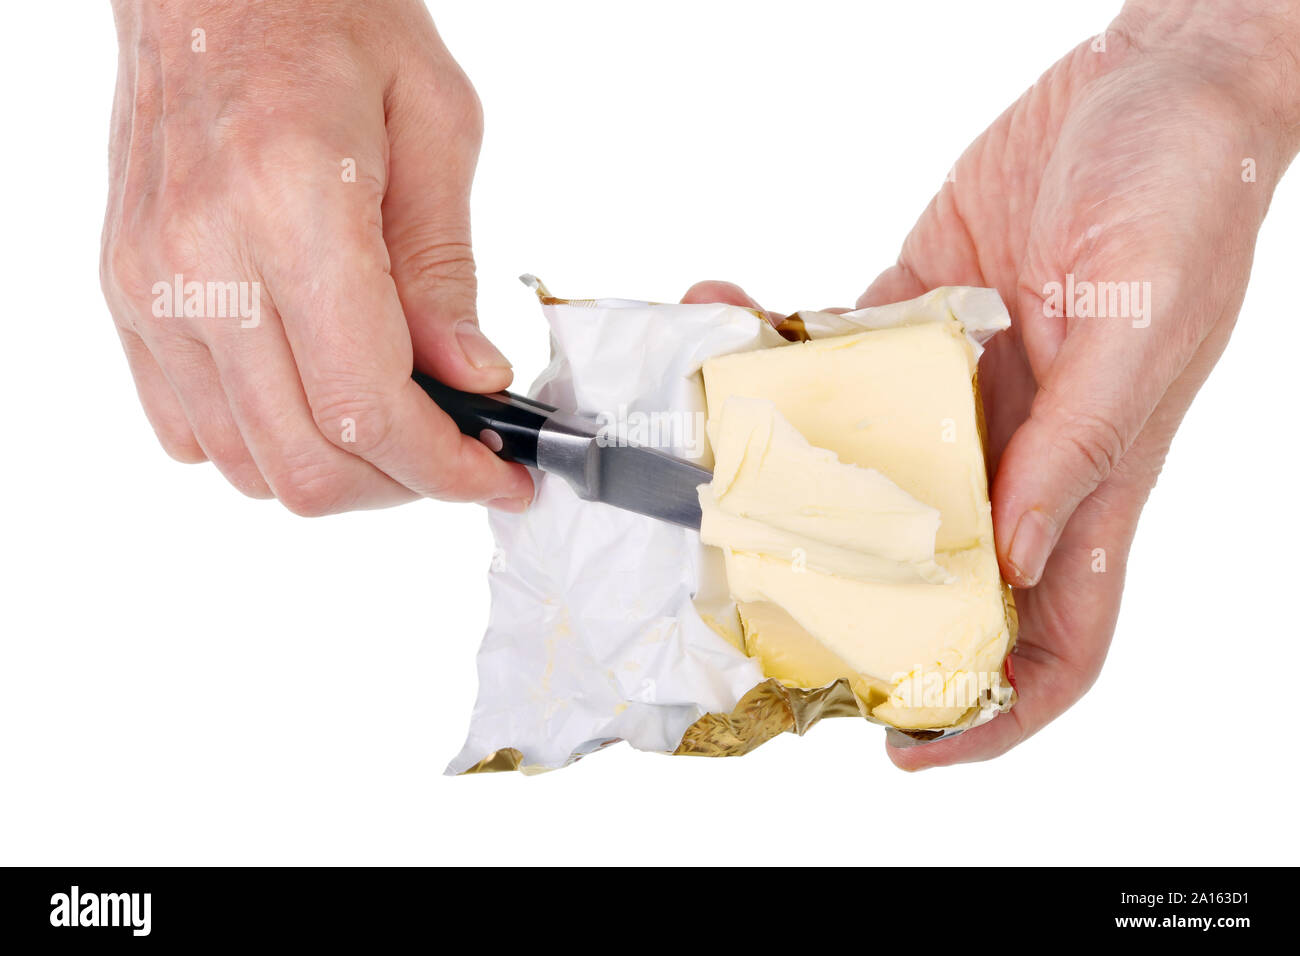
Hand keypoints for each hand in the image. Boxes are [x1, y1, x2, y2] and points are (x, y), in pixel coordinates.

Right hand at [101, 0, 532, 514]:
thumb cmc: (326, 17)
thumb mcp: (435, 123)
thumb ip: (446, 270)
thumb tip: (470, 378)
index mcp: (292, 203)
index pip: (369, 405)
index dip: (447, 467)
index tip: (499, 478)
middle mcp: (201, 258)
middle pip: (304, 461)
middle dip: (401, 487)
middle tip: (455, 459)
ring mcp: (149, 285)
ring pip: (246, 463)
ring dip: (338, 473)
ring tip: (394, 428)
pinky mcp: (126, 296)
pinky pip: (189, 431)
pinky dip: (265, 444)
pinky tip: (317, 398)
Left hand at [686, 0, 1299, 767]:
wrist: (1155, 79)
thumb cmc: (1190, 195)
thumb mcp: (1144, 332)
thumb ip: (1076, 448)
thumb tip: (1011, 555)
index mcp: (1087, 479)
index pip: (1053, 635)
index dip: (995, 711)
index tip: (910, 748)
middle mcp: (1014, 449)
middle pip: (927, 565)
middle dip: (843, 597)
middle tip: (747, 598)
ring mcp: (960, 383)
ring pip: (859, 458)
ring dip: (777, 458)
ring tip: (701, 440)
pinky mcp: (920, 308)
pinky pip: (836, 349)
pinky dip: (777, 343)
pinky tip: (723, 316)